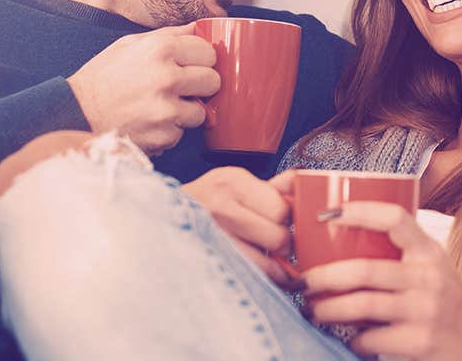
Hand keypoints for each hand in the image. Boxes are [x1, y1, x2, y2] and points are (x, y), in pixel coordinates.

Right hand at [67, 23, 219, 155]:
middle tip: (181, 88)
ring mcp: (166, 109)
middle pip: (213, 81)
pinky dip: (168, 131)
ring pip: (201, 112)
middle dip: (200, 86)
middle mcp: (166, 77)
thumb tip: (197, 28)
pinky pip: (180, 133)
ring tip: (160, 107)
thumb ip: (167, 35)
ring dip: (185, 112)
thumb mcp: (129, 45)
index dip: (201, 60)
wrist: (75, 113)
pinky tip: (148, 123)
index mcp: (160, 49)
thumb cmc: (102, 78)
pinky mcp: (163, 136)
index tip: (191, 66)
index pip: (209, 52)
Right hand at [184, 168, 300, 287]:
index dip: (288, 220)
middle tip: (274, 243)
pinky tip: (257, 271)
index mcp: (232, 181)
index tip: (283, 224)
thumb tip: (303, 185)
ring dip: (274, 265)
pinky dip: (262, 280)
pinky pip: (252, 278)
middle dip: (283, 244)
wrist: (159, 217)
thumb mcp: (233, 183)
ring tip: (266, 258)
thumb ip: (271, 188)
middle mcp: (220, 206)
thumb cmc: (203, 202)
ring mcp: (212, 236)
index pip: (283, 208)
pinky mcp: (208, 261)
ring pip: (268, 264)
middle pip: (279, 236)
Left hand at [302, 201, 461, 360]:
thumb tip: (336, 237)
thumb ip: (399, 253)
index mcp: (430, 252)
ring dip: (327, 309)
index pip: (395, 219)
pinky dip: (352, 339)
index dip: (360, 212)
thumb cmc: (440, 301)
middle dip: (323, 276)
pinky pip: (370, 338)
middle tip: (302, 281)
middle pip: (364, 269)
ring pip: (361, 305)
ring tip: (311, 309)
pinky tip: (346, 337)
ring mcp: (426, 311)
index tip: (326, 214)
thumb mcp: (429, 269)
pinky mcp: (420, 342)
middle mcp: (430, 278)